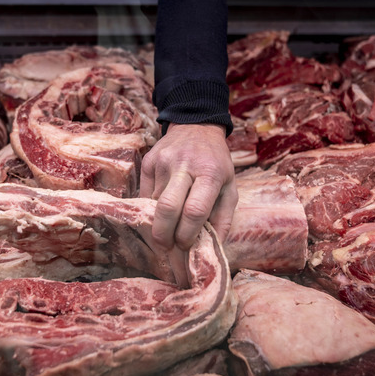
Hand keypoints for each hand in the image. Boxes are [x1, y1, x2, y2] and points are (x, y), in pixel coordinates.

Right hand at [140, 123, 237, 250]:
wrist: (196, 127)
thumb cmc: (216, 163)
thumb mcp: (229, 187)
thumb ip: (223, 218)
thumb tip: (212, 248)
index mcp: (210, 173)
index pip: (195, 210)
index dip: (187, 234)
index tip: (185, 245)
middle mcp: (185, 166)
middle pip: (167, 208)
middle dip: (164, 235)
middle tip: (166, 247)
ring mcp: (163, 162)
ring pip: (154, 204)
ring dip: (158, 222)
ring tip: (166, 230)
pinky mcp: (148, 161)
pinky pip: (145, 194)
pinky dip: (152, 208)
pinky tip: (161, 210)